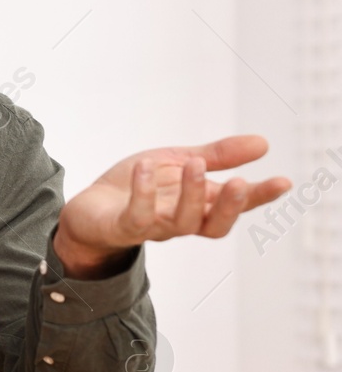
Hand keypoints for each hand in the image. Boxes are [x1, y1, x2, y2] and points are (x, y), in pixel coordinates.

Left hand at [55, 135, 291, 277]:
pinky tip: (146, 167)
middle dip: (229, 205)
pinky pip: (137, 216)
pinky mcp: (123, 227)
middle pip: (214, 224)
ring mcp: (152, 227)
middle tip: (238, 182)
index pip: (235, 204)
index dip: (259, 196)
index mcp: (199, 204)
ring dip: (190, 194)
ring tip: (194, 164)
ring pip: (181, 222)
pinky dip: (144, 192)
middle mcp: (180, 220)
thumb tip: (263, 144)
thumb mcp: (178, 162)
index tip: (283, 182)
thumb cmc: (137, 187)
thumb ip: (216, 156)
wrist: (89, 209)